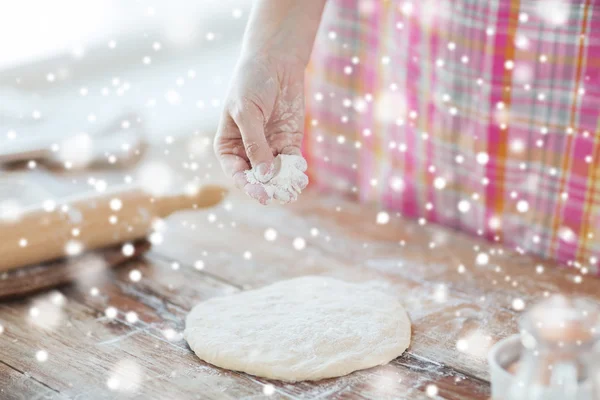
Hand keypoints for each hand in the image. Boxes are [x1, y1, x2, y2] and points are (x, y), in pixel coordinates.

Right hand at [214, 55, 306, 203]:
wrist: (275, 62)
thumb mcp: (247, 112)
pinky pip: (291, 163)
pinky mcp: (288, 143)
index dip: (248, 185)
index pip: (236, 173)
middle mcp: (247, 151)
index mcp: (228, 146)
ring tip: (293, 190)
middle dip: (269, 188)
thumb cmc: (251, 83)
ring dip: (284, 183)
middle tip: (281, 196)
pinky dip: (296, 171)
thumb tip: (264, 175)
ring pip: (276, 174)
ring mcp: (269, 148)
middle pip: (257, 177)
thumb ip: (255, 144)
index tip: (261, 193)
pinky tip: (300, 176)